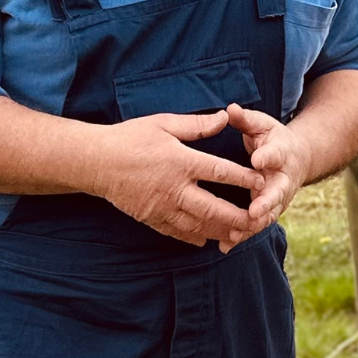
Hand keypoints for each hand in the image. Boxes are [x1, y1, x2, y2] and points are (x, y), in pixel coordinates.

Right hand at [93, 107, 266, 245]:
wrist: (96, 162)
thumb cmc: (130, 138)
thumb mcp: (163, 123)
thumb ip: (196, 125)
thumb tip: (224, 118)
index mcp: (181, 161)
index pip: (221, 172)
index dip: (244, 178)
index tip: (261, 181)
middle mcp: (175, 188)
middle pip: (215, 208)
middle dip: (239, 216)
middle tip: (257, 219)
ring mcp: (163, 207)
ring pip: (199, 225)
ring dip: (221, 231)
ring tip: (240, 235)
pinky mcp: (151, 218)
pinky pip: (178, 232)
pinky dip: (194, 237)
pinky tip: (206, 239)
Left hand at [220, 105, 316, 245]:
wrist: (297, 160)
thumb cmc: (273, 140)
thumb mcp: (262, 125)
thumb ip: (246, 120)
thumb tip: (229, 109)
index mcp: (281, 154)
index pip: (276, 154)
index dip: (268, 157)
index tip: (258, 159)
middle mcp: (283, 179)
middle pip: (277, 192)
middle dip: (266, 202)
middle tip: (254, 210)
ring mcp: (278, 199)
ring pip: (268, 215)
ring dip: (253, 225)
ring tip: (236, 234)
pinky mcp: (269, 212)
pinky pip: (257, 226)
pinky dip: (243, 236)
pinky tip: (225, 245)